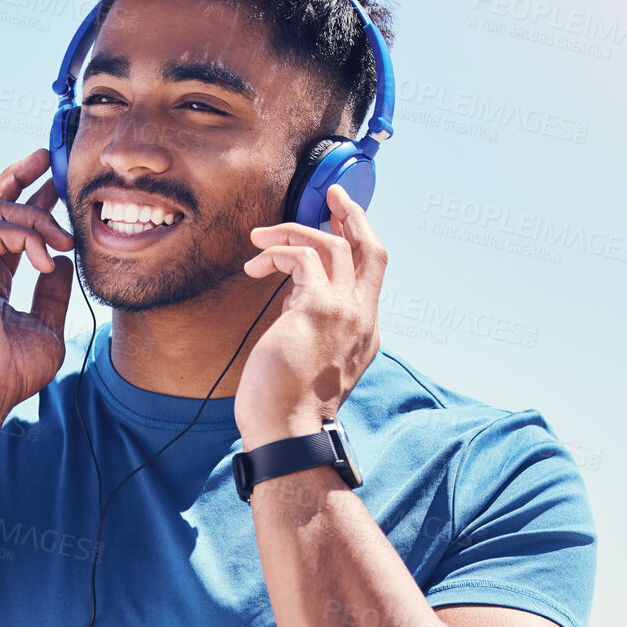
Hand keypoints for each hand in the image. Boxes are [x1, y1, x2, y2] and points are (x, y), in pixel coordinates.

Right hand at [0, 148, 75, 415]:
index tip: (53, 183)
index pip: (4, 228)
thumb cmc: (7, 372)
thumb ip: (52, 293)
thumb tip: (63, 262)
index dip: (29, 200)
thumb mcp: (44, 326)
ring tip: (66, 239)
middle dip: (20, 176)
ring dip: (39, 217)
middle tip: (49, 159)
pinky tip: (48, 259)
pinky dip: (28, 237)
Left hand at [235, 183, 386, 447]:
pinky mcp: (317, 308)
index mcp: (364, 333)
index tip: (337, 224)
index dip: (356, 243)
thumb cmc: (286, 406)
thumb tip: (291, 302)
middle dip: (353, 216)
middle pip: (371, 249)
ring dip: (295, 232)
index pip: (370, 274)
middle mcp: (362, 318)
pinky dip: (277, 251)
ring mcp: (345, 312)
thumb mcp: (308, 360)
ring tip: (261, 236)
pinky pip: (302, 258)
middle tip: (332, 195)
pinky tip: (255, 264)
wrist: (288, 431)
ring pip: (336, 245)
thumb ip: (309, 327)